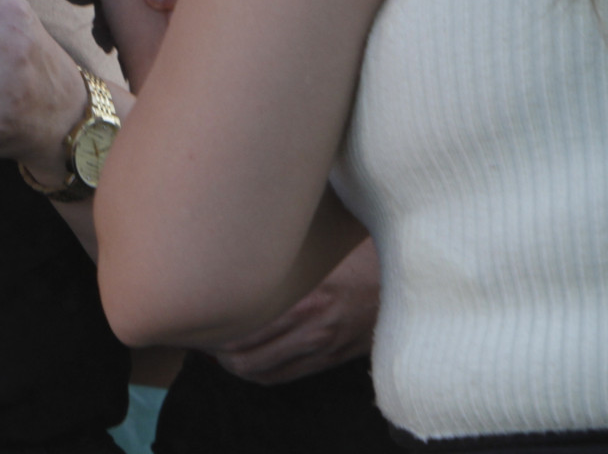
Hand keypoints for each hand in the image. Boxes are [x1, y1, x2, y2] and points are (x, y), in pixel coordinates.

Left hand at [210, 237, 379, 384]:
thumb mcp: (318, 239)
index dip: (210, 326)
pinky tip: (247, 355)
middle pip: (244, 357)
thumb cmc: (360, 242)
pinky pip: (286, 376)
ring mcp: (325, 346)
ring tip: (217, 345)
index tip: (194, 311)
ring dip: (234, 362)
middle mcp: (313, 327)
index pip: (241, 326)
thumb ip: (280, 245)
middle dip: (214, 349)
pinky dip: (260, 371)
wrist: (413, 271)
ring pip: (261, 371)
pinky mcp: (335, 357)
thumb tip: (237, 231)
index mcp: (306, 295)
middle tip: (198, 331)